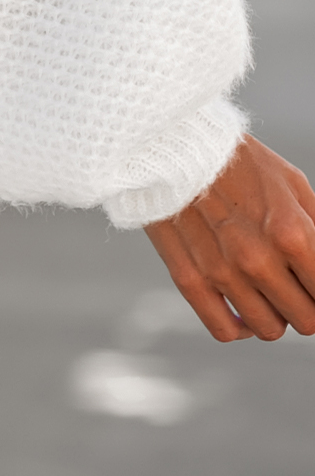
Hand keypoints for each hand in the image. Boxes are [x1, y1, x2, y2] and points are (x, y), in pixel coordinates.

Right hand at [146, 135, 314, 342]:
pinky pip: (226, 330)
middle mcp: (259, 260)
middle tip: (294, 284)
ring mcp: (222, 273)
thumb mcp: (293, 184)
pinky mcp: (190, 279)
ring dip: (274, 315)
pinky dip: (240, 327)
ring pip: (269, 330)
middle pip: (305, 320)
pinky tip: (240, 309)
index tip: (312, 280)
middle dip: (305, 305)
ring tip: (266, 291)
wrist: (173, 144)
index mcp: (292, 234)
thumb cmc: (240, 162)